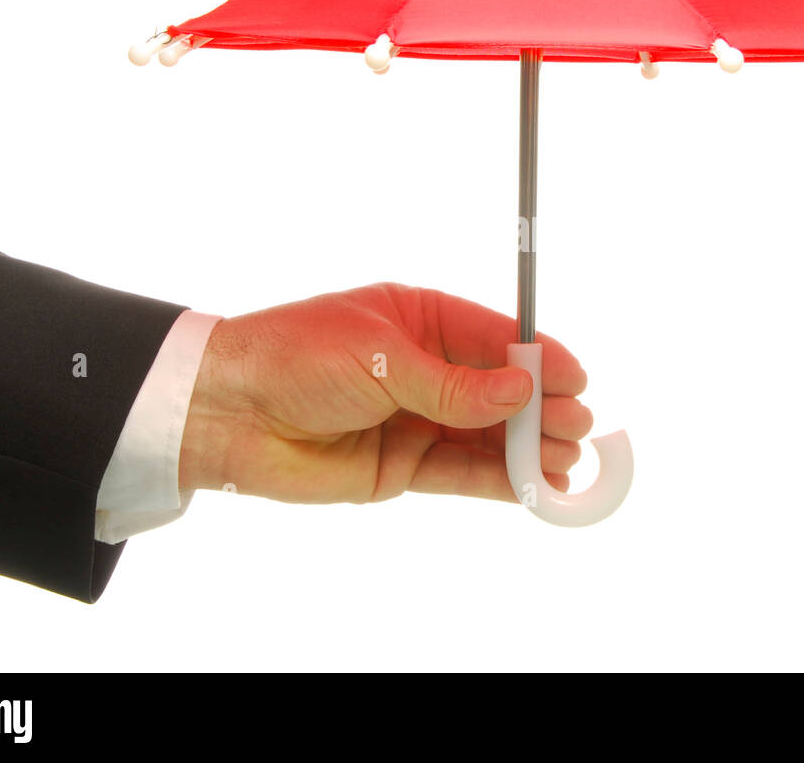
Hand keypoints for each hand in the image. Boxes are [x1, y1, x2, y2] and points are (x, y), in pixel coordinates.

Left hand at [178, 283, 592, 503]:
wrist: (226, 413)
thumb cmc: (294, 358)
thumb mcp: (381, 357)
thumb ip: (454, 384)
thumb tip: (523, 389)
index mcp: (420, 319)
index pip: (495, 337)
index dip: (539, 357)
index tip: (577, 378)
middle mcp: (425, 367)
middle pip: (498, 389)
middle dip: (539, 407)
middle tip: (575, 426)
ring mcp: (416, 418)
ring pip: (486, 435)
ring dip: (526, 447)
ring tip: (565, 461)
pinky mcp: (403, 465)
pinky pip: (461, 472)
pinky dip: (498, 480)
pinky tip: (532, 484)